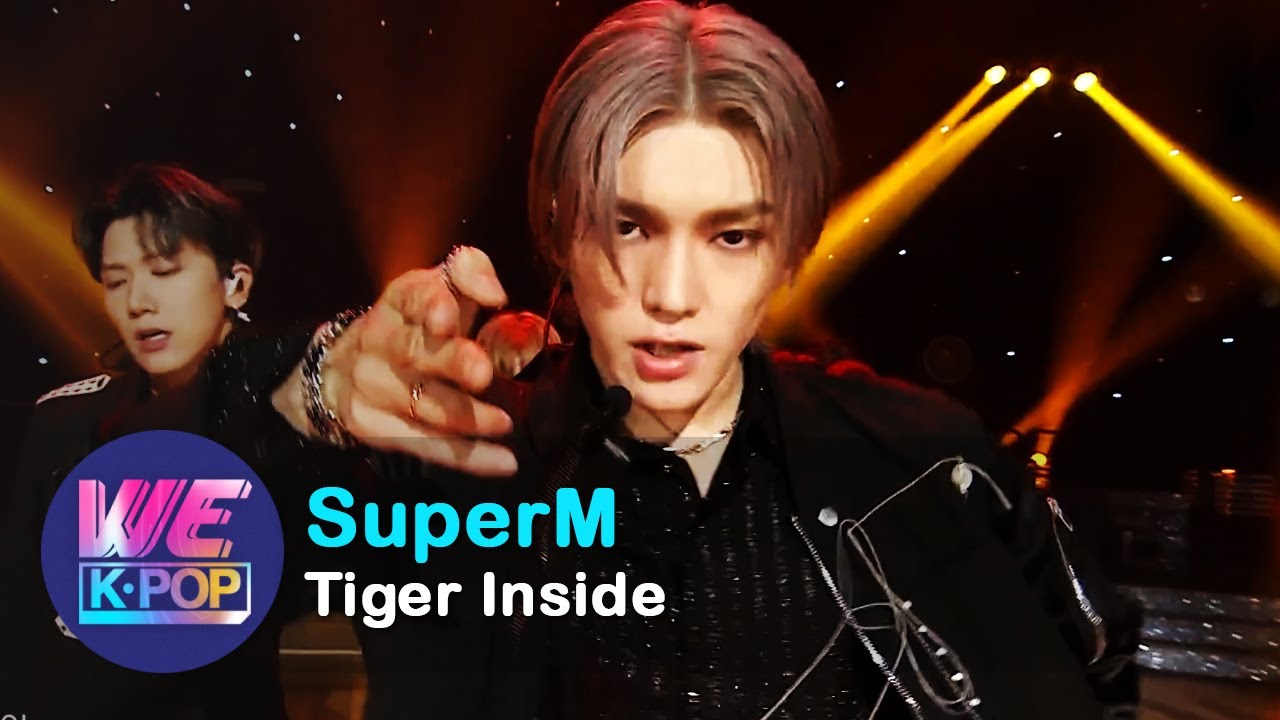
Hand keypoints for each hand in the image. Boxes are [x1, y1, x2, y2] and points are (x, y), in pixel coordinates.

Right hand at [277, 247, 517, 475]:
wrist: (343, 369)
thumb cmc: (414, 326)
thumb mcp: (437, 289)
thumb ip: (470, 274)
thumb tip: (495, 294)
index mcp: (398, 301)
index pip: (412, 295)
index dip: (430, 304)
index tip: (448, 318)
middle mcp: (378, 339)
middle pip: (414, 351)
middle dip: (450, 362)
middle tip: (483, 373)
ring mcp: (371, 386)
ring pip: (422, 405)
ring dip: (468, 417)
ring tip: (505, 423)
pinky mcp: (372, 426)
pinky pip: (425, 444)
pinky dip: (467, 457)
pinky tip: (502, 462)